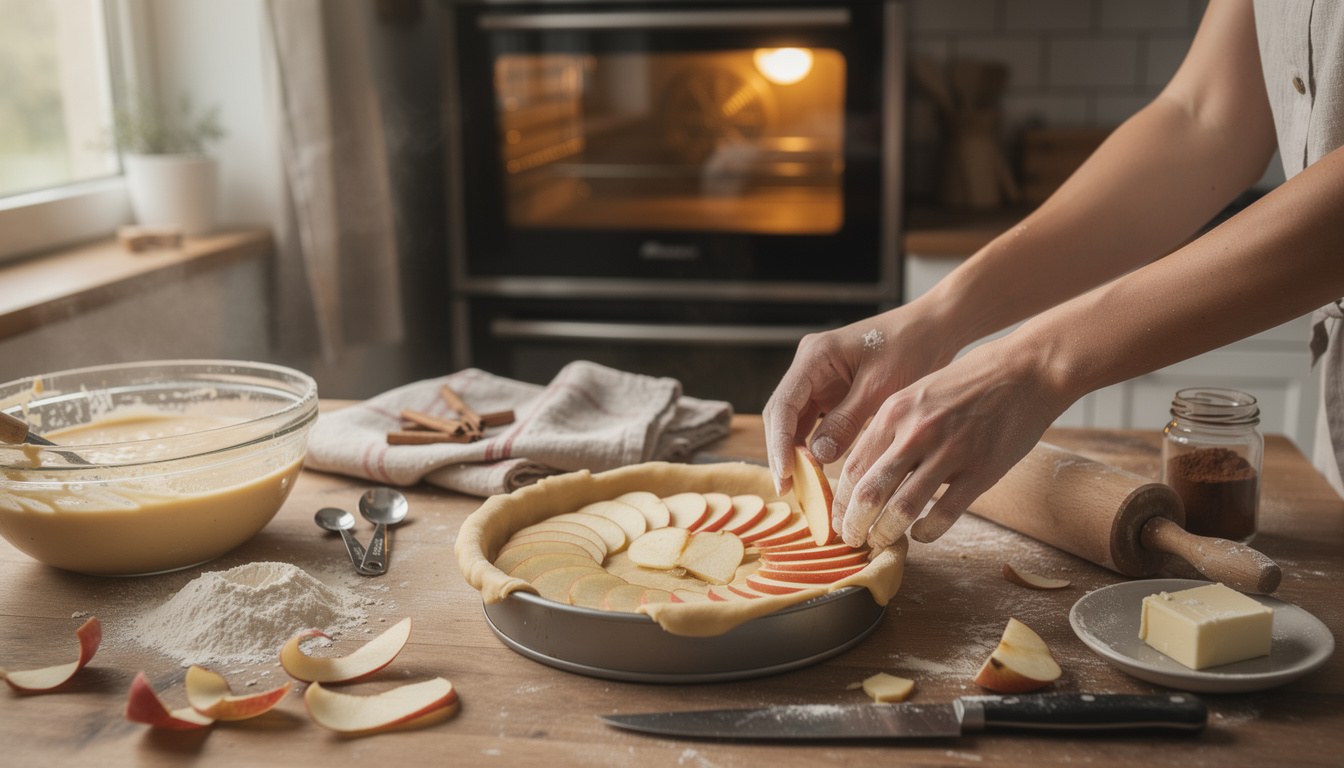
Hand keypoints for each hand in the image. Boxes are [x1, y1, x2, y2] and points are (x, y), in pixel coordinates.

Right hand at [763, 307, 953, 496]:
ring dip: (798, 451)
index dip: (779, 442)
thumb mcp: (880, 388)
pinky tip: (820, 469)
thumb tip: (819, 455)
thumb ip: (847, 421)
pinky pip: (816, 422)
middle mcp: (810, 366)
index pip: (783, 405)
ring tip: (803, 485)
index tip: (785, 473)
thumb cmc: (910, 347)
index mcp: (815, 357)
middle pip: (782, 414)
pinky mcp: (834, 391)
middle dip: (783, 451)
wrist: (934, 329)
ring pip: (796, 421)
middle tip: (789, 487)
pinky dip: (816, 445)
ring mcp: (820, 379)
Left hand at [831, 341, 1067, 547]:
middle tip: (853, 540)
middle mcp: (915, 433)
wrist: (1025, 370)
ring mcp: (949, 453)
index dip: (840, 501)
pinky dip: (927, 532)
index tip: (838, 518)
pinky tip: (921, 534)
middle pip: (869, 494)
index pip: (852, 467)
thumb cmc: (968, 382)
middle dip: (854, 525)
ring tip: (882, 543)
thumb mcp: (916, 394)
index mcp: (894, 412)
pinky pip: (944, 514)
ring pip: (901, 509)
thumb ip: (890, 429)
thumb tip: (865, 470)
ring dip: (885, 534)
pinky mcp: (981, 471)